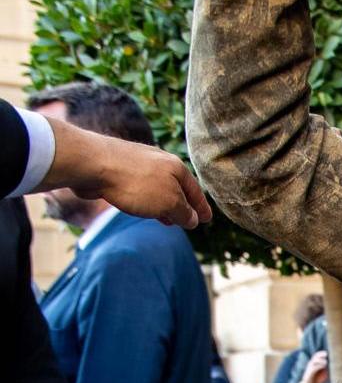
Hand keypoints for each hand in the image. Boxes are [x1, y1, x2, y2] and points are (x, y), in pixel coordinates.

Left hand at [46, 118, 211, 228]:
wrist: (93, 165)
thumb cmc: (135, 183)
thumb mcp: (168, 203)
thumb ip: (184, 213)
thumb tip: (193, 219)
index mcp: (176, 167)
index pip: (195, 191)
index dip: (201, 207)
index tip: (207, 219)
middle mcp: (160, 161)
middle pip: (177, 187)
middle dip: (183, 205)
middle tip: (189, 221)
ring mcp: (139, 163)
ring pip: (158, 187)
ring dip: (164, 204)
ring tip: (165, 219)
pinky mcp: (119, 167)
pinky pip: (140, 186)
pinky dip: (146, 198)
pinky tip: (141, 207)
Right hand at [297, 349, 328, 382]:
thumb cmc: (318, 380)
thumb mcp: (325, 374)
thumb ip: (330, 370)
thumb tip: (339, 367)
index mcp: (315, 363)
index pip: (318, 355)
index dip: (323, 353)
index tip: (330, 352)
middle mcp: (311, 364)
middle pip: (315, 356)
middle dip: (321, 354)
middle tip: (327, 354)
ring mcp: (309, 368)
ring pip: (314, 361)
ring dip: (320, 360)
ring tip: (326, 362)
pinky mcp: (309, 374)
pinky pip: (313, 368)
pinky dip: (319, 366)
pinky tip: (324, 366)